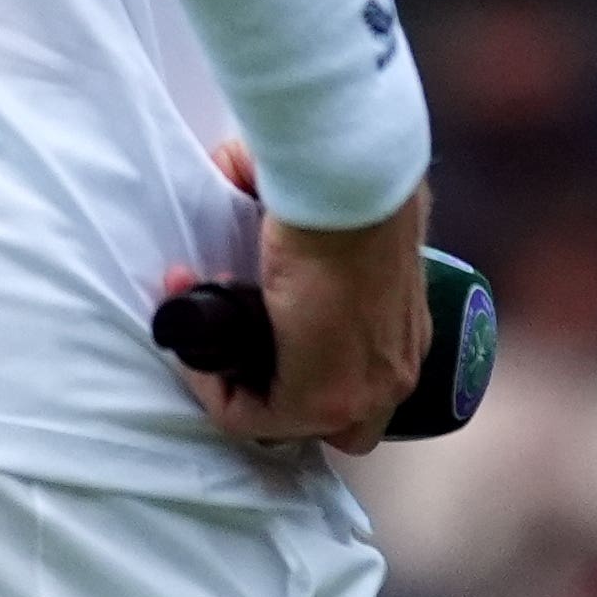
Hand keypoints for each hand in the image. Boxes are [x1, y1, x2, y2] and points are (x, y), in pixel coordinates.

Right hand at [168, 141, 431, 453]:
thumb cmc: (345, 194)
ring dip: (239, 385)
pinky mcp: (321, 399)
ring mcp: (364, 392)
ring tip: (208, 340)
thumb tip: (235, 177)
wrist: (349, 194)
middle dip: (270, 384)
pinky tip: (196, 355)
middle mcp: (392, 372)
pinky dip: (215, 392)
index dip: (284, 357)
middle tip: (233, 343)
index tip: (240, 313)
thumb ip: (290, 214)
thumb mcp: (327, 220)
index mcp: (400, 333)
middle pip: (324, 417)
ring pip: (288, 420)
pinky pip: (253, 418)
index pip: (347, 382)